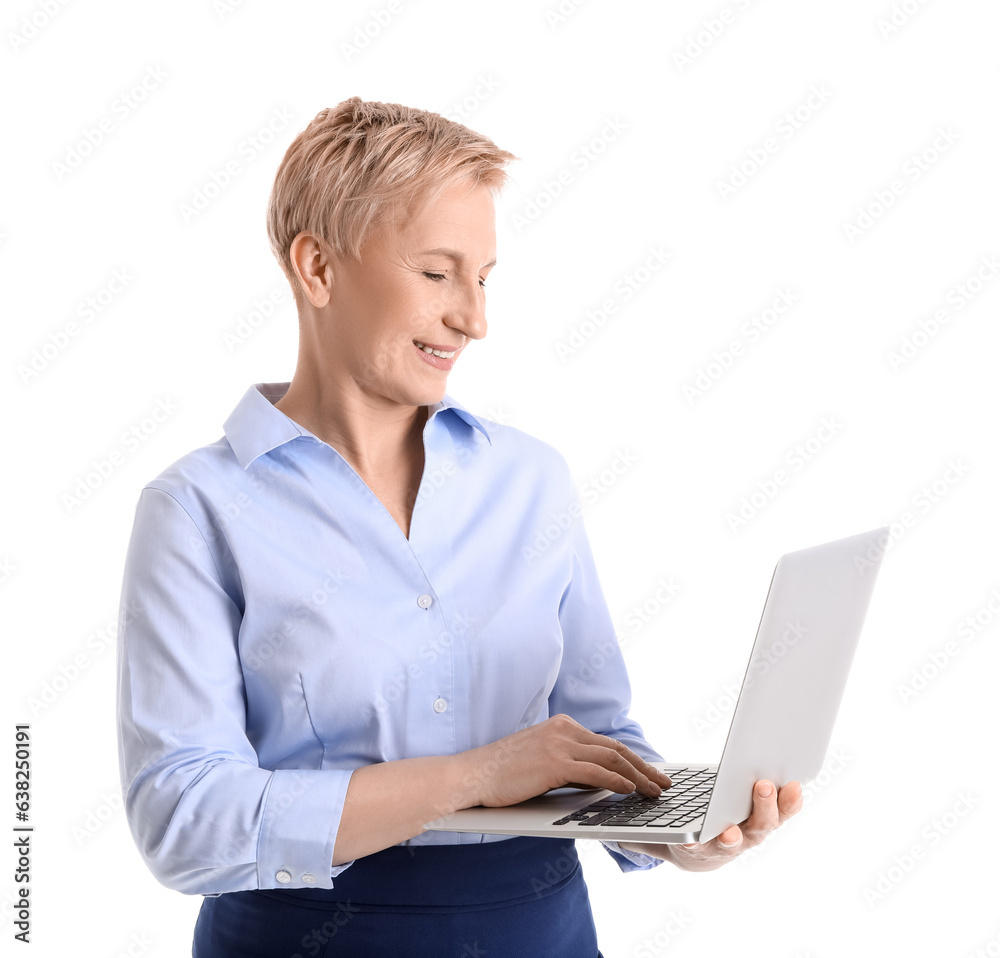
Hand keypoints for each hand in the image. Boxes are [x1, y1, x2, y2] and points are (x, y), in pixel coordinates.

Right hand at [464, 713, 672, 807]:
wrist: (472, 775)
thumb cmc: (502, 774)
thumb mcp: (540, 762)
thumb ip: (569, 765)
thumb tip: (600, 780)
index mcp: (561, 726)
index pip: (606, 743)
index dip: (633, 760)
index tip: (650, 774)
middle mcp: (564, 729)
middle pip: (615, 748)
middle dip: (643, 767)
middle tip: (663, 784)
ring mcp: (559, 743)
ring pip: (611, 758)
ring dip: (638, 777)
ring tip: (654, 792)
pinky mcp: (554, 762)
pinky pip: (596, 771)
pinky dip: (617, 780)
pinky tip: (631, 790)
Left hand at [665, 778, 802, 871]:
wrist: (699, 849)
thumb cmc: (727, 812)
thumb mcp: (744, 794)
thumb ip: (755, 778)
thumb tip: (761, 748)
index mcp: (763, 817)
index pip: (783, 810)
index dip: (791, 801)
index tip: (795, 784)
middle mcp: (749, 834)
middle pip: (762, 825)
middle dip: (765, 806)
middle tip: (764, 786)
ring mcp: (726, 845)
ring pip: (733, 843)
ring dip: (733, 837)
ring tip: (730, 832)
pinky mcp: (700, 849)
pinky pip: (698, 848)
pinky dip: (696, 844)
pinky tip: (692, 839)